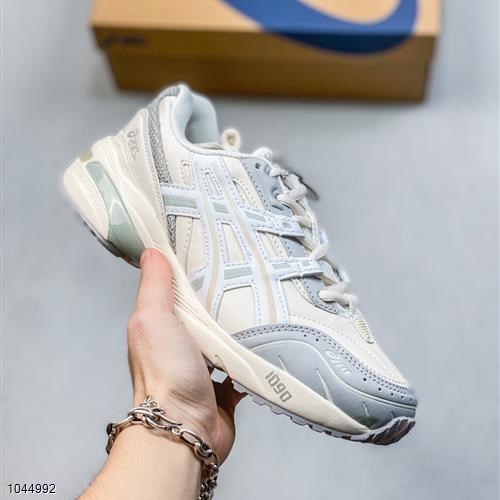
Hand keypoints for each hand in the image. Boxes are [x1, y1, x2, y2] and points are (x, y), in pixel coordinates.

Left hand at [127, 248, 245, 462]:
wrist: (185, 428)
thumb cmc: (165, 374)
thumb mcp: (153, 319)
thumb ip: (154, 286)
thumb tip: (150, 251)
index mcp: (161, 327)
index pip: (177, 292)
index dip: (191, 273)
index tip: (211, 252)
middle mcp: (180, 347)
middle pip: (204, 315)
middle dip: (221, 300)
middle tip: (247, 275)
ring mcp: (203, 368)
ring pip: (225, 339)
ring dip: (238, 328)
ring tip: (262, 303)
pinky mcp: (225, 387)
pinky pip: (242, 365)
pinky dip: (252, 355)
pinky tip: (267, 340)